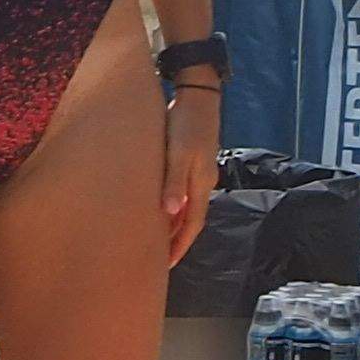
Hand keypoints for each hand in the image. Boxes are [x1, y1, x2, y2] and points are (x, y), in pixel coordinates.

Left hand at [163, 90, 220, 265]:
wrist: (197, 95)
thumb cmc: (185, 123)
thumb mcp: (178, 153)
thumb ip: (173, 182)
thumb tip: (170, 212)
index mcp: (201, 183)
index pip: (192, 224)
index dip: (179, 246)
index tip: (166, 265)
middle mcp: (202, 182)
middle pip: (190, 219)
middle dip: (177, 241)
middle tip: (159, 261)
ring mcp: (198, 172)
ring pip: (186, 206)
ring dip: (174, 225)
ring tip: (157, 241)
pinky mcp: (190, 161)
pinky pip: (182, 192)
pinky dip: (173, 205)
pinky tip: (160, 207)